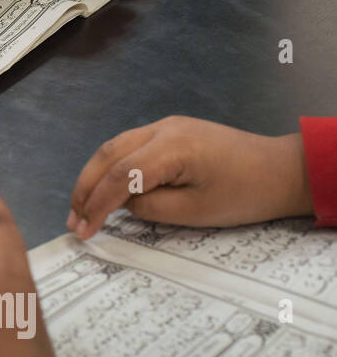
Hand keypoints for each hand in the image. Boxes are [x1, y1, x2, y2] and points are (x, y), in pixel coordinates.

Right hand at [67, 116, 312, 238]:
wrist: (282, 170)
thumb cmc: (244, 195)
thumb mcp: (194, 212)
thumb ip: (149, 206)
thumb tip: (122, 203)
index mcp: (171, 147)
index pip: (119, 175)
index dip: (96, 204)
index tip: (83, 230)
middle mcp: (161, 128)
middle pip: (107, 154)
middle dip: (85, 188)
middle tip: (73, 220)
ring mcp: (165, 126)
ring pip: (113, 146)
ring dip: (93, 176)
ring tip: (82, 207)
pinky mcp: (170, 132)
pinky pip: (129, 146)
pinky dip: (110, 167)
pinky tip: (105, 188)